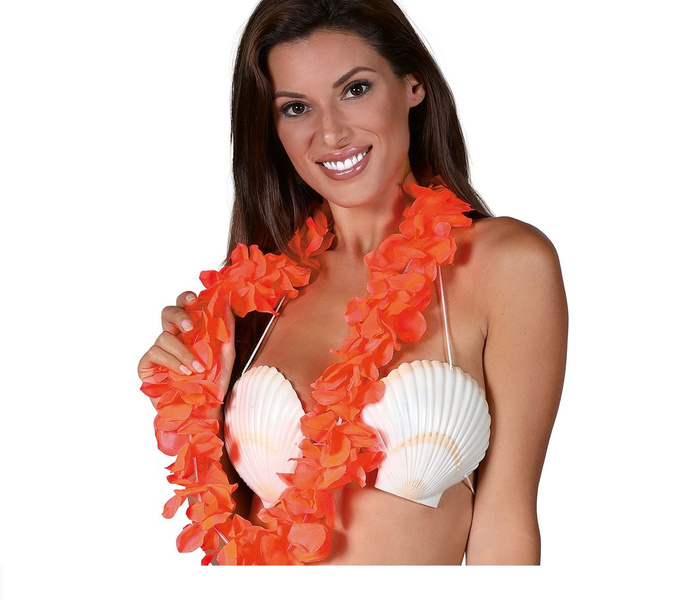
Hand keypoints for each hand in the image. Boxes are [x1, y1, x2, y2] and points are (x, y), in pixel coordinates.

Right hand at [138, 291, 235, 405]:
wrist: (204, 410)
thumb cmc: (214, 383)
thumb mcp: (226, 354)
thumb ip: (225, 330)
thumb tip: (226, 302)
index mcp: (189, 332)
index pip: (183, 307)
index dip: (185, 299)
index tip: (195, 299)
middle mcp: (173, 338)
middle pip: (167, 313)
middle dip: (178, 316)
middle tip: (189, 327)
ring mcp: (159, 352)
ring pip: (163, 337)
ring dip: (182, 352)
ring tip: (197, 368)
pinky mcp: (147, 366)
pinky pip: (155, 353)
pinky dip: (172, 361)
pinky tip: (184, 372)